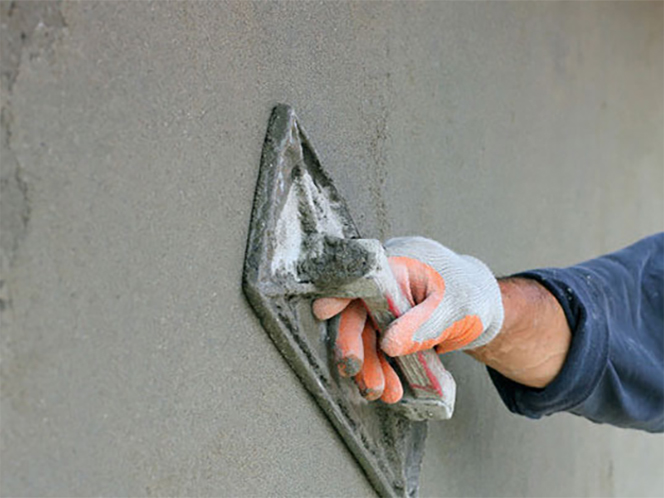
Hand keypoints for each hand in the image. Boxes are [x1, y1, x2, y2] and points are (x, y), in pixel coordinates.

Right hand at [313, 236, 503, 402]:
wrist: (485, 307)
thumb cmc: (471, 294)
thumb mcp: (455, 309)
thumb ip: (423, 325)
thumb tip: (389, 345)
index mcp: (400, 262)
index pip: (363, 275)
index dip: (340, 291)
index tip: (325, 312)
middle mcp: (387, 281)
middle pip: (358, 310)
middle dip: (356, 345)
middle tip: (357, 372)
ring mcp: (386, 303)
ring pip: (366, 333)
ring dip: (370, 364)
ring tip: (381, 391)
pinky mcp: (389, 323)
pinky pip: (378, 345)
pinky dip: (383, 366)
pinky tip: (390, 386)